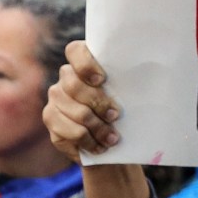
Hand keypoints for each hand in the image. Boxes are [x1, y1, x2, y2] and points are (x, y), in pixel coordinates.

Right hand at [44, 40, 121, 162]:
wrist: (111, 139)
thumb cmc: (124, 108)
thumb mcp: (128, 93)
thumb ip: (126, 83)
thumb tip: (146, 81)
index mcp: (83, 62)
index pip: (75, 51)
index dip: (85, 64)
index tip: (102, 79)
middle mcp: (65, 78)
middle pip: (74, 85)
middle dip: (98, 103)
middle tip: (116, 115)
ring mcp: (56, 98)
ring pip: (74, 111)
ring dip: (97, 127)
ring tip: (113, 138)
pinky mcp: (51, 120)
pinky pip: (68, 131)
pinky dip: (88, 141)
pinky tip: (100, 147)